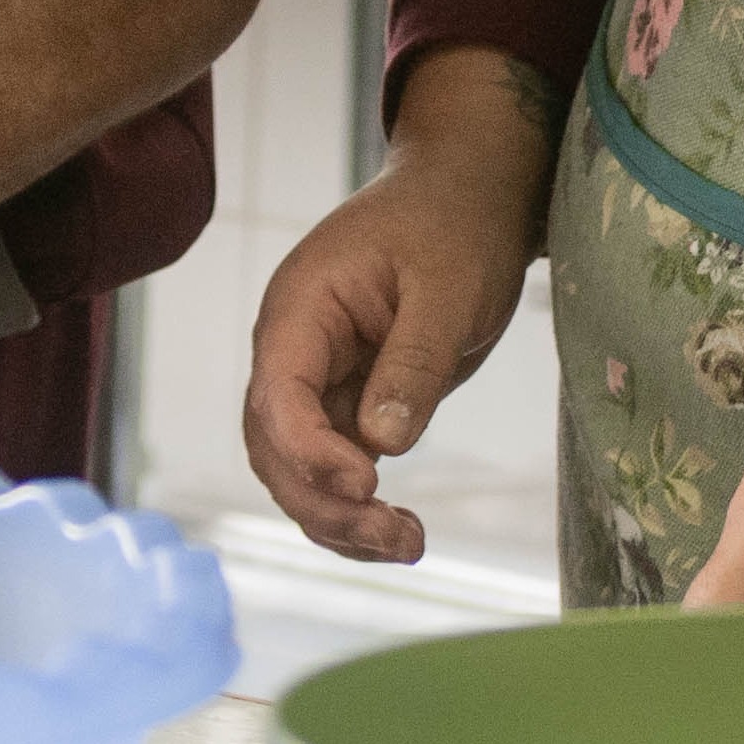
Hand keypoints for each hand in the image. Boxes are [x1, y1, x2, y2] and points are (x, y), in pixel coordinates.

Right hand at [242, 49, 557, 564]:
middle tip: (394, 536)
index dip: (309, 450)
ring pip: (297, 468)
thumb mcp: (447, 290)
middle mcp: (294, 348)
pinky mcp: (348, 400)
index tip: (367, 485)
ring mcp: (316, 378)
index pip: (277, 393)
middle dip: (323, 501)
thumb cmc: (456, 227)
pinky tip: (400, 532)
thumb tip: (382, 444)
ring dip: (338, 518)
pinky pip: (333, 465)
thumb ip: (413, 362)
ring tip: (407, 545)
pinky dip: (356, 506)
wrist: (469, 198)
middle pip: (274, 445)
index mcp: (301, 307)